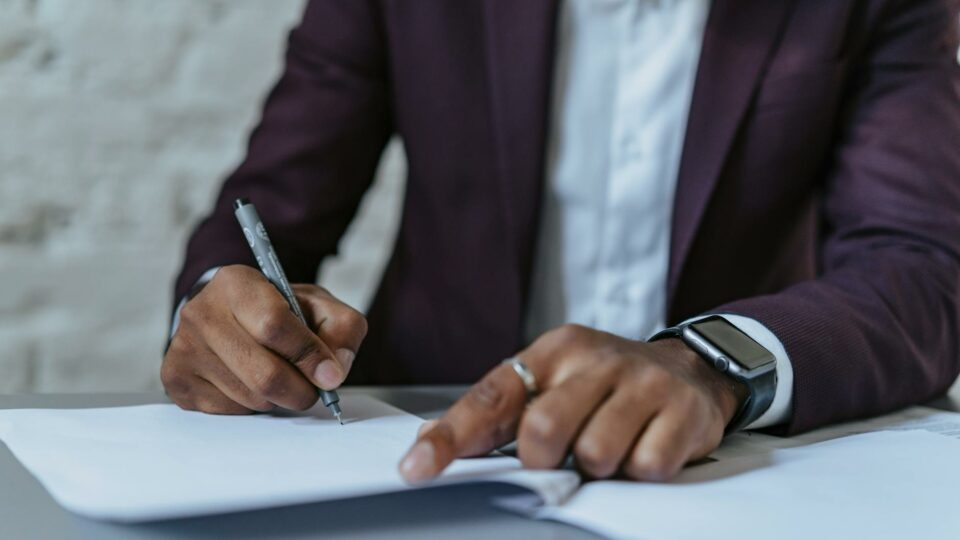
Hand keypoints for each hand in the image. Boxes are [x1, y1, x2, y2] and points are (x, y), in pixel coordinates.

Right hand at [162, 265, 366, 413]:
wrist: (230, 315)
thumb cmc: (279, 310)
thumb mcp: (319, 306)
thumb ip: (342, 329)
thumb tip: (334, 373)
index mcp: (236, 283)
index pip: (274, 326)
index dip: (309, 356)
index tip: (330, 375)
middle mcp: (201, 312)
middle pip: (263, 373)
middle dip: (301, 390)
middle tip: (313, 390)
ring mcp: (183, 347)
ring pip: (250, 398)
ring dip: (278, 399)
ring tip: (281, 377)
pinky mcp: (176, 379)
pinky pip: (229, 411)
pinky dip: (253, 407)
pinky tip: (251, 383)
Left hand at [399, 324, 745, 481]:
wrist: (689, 369)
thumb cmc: (607, 383)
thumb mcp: (554, 380)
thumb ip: (502, 410)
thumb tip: (431, 441)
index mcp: (554, 350)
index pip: (491, 396)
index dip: (450, 436)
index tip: (416, 470)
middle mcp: (596, 359)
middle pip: (543, 429)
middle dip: (545, 459)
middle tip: (564, 454)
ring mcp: (642, 382)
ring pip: (596, 453)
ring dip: (598, 465)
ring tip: (611, 445)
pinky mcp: (682, 410)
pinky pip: (646, 465)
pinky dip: (640, 469)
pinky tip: (645, 445)